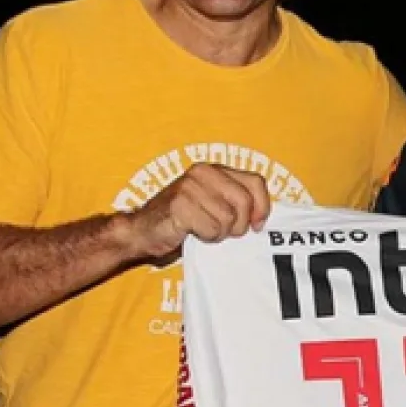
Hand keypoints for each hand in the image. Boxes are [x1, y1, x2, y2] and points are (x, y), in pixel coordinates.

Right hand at [123, 163, 271, 257]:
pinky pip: (212, 229)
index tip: (257, 225)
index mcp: (215, 169)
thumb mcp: (214, 203)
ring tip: (203, 229)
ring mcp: (190, 187)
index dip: (262, 206)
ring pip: (228, 218)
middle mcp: (203, 172)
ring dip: (220, 232)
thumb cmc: (184, 219)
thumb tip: (263, 217)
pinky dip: (206, 237)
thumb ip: (236, 200)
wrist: (142, 231)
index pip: (256, 182)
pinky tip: (192, 232)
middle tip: (225, 231)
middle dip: (240, 224)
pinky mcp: (180, 205)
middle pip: (245, 202)